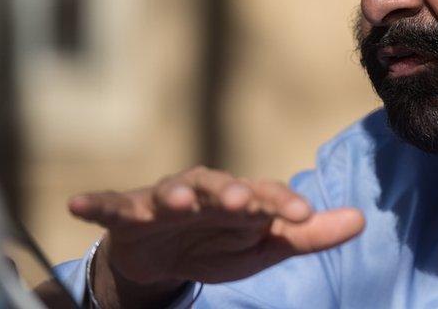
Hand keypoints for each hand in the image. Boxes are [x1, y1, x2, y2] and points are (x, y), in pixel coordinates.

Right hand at [68, 166, 363, 303]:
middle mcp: (204, 192)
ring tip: (171, 202)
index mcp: (240, 200)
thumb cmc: (223, 242)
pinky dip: (95, 203)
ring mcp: (162, 200)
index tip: (303, 213)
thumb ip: (308, 235)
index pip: (265, 196)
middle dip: (228, 191)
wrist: (166, 252)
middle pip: (217, 185)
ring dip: (169, 195)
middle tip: (241, 200)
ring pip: (167, 191)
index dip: (283, 203)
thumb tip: (361, 220)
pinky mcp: (125, 213)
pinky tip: (77, 205)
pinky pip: (109, 205)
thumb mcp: (266, 246)